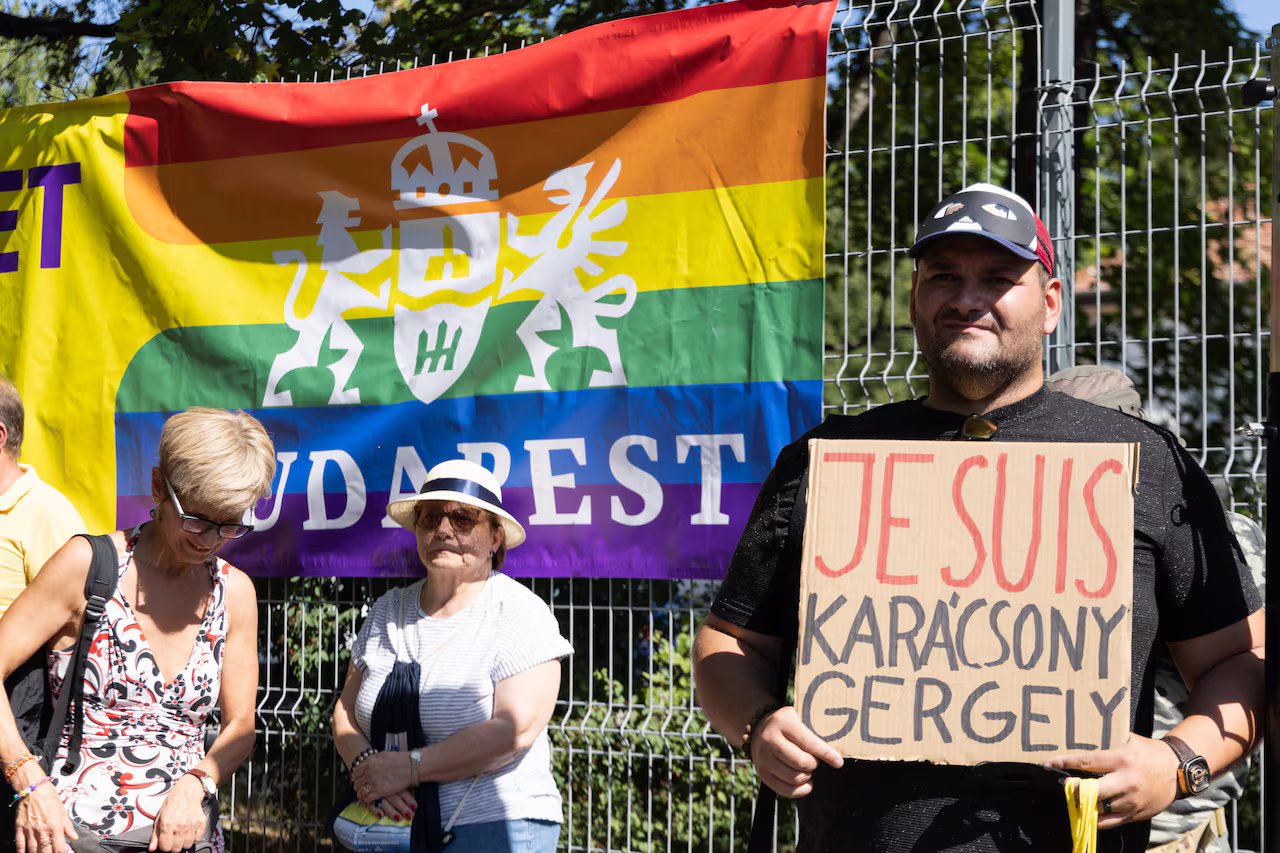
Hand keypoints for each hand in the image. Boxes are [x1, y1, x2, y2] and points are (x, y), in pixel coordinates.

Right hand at [14, 780, 77, 852]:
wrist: (34, 789)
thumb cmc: (49, 797)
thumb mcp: (62, 810)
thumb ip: (68, 826)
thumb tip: (74, 837)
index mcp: (55, 826)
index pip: (59, 848)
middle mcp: (42, 830)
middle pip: (46, 851)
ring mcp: (30, 830)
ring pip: (33, 849)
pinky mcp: (20, 828)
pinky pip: (20, 844)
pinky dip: (22, 851)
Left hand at [149, 774, 208, 851]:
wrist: (188, 790)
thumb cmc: (173, 802)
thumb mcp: (160, 816)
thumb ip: (155, 834)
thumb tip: (152, 848)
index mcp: (167, 825)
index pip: (165, 848)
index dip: (164, 846)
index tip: (166, 841)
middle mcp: (180, 826)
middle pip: (176, 849)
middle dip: (173, 846)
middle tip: (173, 838)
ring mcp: (191, 825)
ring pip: (187, 845)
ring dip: (184, 842)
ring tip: (182, 835)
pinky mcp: (201, 823)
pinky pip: (197, 838)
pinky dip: (194, 837)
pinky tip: (190, 831)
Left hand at [350, 752, 416, 821]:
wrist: (410, 767)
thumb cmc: (399, 759)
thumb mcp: (383, 755)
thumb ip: (372, 760)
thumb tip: (367, 763)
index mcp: (369, 763)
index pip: (355, 772)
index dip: (356, 776)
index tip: (357, 778)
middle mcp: (369, 773)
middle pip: (356, 783)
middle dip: (358, 785)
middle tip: (360, 786)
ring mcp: (374, 783)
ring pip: (360, 792)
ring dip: (360, 793)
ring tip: (363, 793)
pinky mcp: (380, 792)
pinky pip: (367, 799)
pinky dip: (366, 800)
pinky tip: (368, 799)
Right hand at [747, 705, 843, 798]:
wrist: (758, 729)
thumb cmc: (787, 724)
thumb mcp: (798, 717)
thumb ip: (814, 730)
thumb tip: (836, 752)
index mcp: (782, 722)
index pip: (809, 743)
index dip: (826, 754)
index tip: (838, 762)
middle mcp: (769, 739)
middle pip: (802, 763)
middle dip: (814, 764)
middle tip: (814, 760)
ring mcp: (763, 758)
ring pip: (795, 778)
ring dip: (807, 776)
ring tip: (807, 768)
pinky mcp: (762, 773)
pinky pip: (786, 790)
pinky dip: (801, 790)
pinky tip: (806, 783)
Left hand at [1044, 734, 1180, 827]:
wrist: (1179, 771)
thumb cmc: (1149, 752)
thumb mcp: (1129, 740)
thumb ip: (1108, 741)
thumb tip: (1082, 735)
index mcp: (1121, 759)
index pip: (1087, 761)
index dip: (1065, 763)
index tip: (1049, 764)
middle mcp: (1125, 781)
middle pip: (1091, 790)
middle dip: (1073, 788)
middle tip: (1064, 785)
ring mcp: (1130, 801)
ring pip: (1098, 808)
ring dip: (1083, 804)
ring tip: (1073, 798)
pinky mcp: (1136, 815)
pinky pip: (1110, 822)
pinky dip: (1095, 818)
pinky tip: (1086, 812)